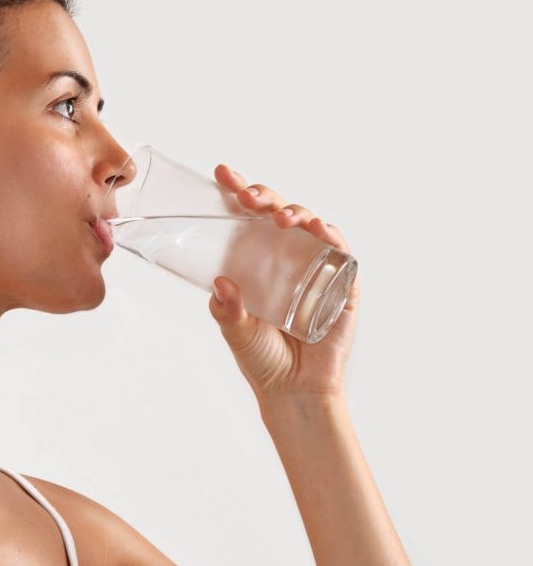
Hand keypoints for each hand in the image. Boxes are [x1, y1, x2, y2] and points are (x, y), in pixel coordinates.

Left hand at [207, 164, 360, 401]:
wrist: (292, 391)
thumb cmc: (261, 357)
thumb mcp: (235, 330)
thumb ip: (225, 308)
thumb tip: (222, 283)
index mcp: (257, 260)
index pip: (247, 217)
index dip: (238, 191)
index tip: (222, 173)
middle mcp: (286, 257)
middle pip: (278, 213)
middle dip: (265, 198)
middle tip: (248, 199)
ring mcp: (316, 267)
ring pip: (310, 225)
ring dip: (297, 213)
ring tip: (281, 217)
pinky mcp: (343, 285)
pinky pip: (342, 254)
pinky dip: (333, 237)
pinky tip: (320, 229)